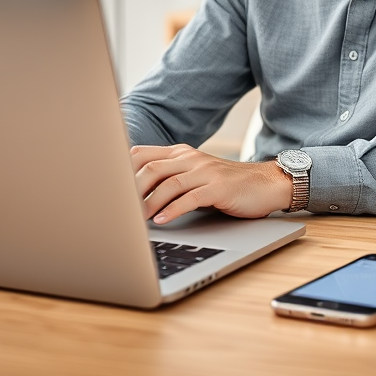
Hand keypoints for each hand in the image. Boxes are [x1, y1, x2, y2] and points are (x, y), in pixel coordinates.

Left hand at [131, 144, 292, 224]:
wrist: (266, 184)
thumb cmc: (227, 185)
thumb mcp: (195, 177)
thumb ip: (171, 179)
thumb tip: (136, 197)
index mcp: (181, 153)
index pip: (142, 154)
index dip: (122, 171)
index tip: (108, 190)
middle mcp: (190, 158)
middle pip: (150, 168)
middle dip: (130, 191)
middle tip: (118, 210)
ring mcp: (205, 171)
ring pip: (168, 183)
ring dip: (148, 203)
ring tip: (136, 220)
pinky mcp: (218, 188)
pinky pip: (190, 198)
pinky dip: (173, 210)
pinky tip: (163, 221)